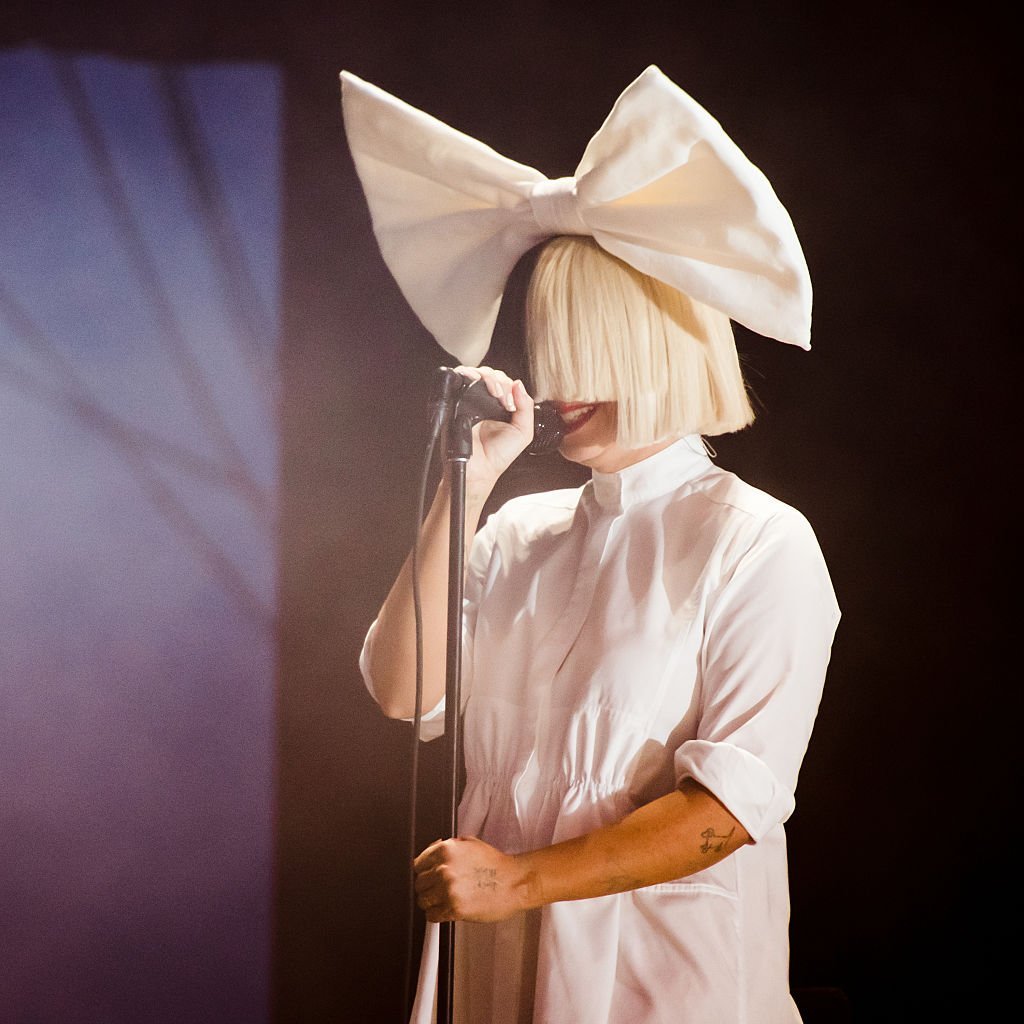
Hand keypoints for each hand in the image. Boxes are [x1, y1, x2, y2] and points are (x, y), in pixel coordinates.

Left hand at [413, 836, 529, 922]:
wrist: (514, 882)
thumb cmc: (495, 864)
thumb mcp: (469, 844)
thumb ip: (447, 847)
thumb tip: (429, 853)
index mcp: (446, 850)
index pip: (417, 864)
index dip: (424, 872)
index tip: (428, 877)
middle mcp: (444, 868)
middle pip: (419, 883)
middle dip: (427, 888)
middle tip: (439, 890)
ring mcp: (448, 889)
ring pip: (423, 901)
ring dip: (431, 902)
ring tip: (443, 901)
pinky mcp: (454, 909)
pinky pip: (432, 916)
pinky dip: (436, 915)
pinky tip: (446, 910)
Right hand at [450, 366, 533, 492]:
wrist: (480, 467)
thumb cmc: (498, 454)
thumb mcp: (523, 431)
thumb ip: (526, 407)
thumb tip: (519, 384)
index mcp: (502, 407)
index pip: (507, 383)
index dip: (510, 388)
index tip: (511, 405)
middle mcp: (486, 402)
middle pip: (493, 375)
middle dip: (501, 382)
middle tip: (504, 401)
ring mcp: (471, 400)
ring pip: (479, 373)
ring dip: (489, 377)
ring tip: (495, 394)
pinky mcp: (458, 401)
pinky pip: (461, 378)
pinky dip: (469, 374)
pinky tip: (478, 382)